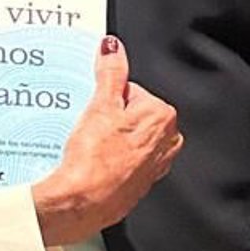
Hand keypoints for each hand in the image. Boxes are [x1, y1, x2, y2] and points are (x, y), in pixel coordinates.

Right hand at [32, 38, 181, 249]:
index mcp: (163, 116)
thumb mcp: (100, 104)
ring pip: (127, 139)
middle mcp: (166, 142)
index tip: (95, 107)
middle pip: (131, 115)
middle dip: (110, 118)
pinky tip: (93, 163)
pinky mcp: (138, 184)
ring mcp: (154, 166)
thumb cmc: (95, 160)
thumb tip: (113, 48)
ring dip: (109, 139)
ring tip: (89, 145)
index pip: (132, 91)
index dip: (108, 98)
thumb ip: (110, 71)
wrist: (83, 202)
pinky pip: (123, 162)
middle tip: (91, 127)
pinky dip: (109, 160)